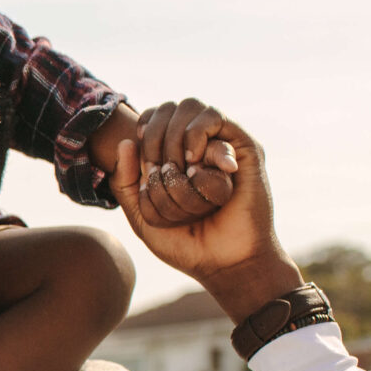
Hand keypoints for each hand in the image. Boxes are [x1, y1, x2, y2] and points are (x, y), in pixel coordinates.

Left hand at [106, 116, 302, 320]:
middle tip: (158, 169)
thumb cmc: (185, 243)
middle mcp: (201, 145)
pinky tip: (193, 163)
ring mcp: (222, 143)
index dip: (144, 127)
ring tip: (178, 169)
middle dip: (154, 136)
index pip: (156, 115)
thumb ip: (125, 182)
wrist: (223, 263)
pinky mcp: (245, 148)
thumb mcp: (142, 216)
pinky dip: (197, 134)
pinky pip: (215, 118)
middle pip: (169, 107)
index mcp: (178, 155)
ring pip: (190, 108)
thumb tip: (127, 141)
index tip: (144, 160)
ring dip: (174, 138)